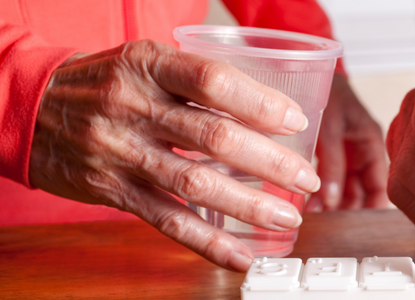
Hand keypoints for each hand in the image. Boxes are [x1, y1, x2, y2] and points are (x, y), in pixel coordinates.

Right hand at [30, 40, 320, 270]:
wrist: (30, 107)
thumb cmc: (104, 82)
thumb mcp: (145, 61)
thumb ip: (196, 80)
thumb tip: (268, 108)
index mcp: (148, 65)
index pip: (213, 81)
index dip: (260, 103)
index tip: (296, 121)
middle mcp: (134, 108)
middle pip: (214, 138)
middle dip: (271, 162)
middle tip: (306, 178)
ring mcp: (122, 152)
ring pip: (196, 184)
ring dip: (250, 205)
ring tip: (288, 215)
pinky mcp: (113, 190)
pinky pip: (167, 220)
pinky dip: (208, 242)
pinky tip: (241, 254)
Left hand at [308, 75, 389, 210]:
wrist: (308, 66)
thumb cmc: (326, 87)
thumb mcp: (331, 125)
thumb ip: (332, 161)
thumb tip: (331, 197)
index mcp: (372, 141)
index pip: (380, 183)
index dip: (373, 206)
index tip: (362, 226)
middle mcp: (361, 149)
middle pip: (361, 190)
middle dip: (346, 208)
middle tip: (328, 223)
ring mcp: (345, 152)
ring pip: (344, 187)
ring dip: (331, 202)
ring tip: (313, 214)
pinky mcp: (328, 152)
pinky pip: (329, 178)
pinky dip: (319, 190)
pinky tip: (307, 201)